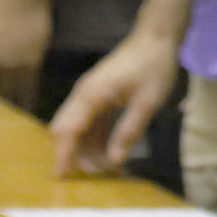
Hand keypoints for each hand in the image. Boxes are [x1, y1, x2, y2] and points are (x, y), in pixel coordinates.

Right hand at [48, 29, 177, 175]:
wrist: (156, 37)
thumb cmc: (153, 66)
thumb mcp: (147, 102)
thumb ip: (128, 131)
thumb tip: (113, 161)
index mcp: (91, 95)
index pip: (68, 130)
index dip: (63, 155)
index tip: (60, 178)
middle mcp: (83, 95)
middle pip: (65, 131)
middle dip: (74, 156)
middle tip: (96, 176)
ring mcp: (89, 95)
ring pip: (77, 129)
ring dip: (87, 150)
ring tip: (109, 169)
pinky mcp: (98, 96)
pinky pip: (90, 123)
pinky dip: (96, 140)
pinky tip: (111, 155)